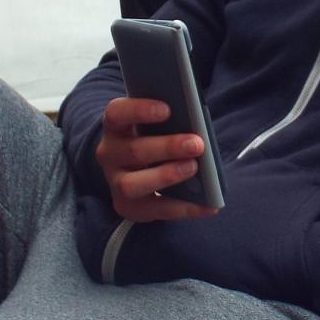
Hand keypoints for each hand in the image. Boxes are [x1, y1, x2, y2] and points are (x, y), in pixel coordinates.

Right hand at [94, 98, 218, 222]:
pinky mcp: (129, 206)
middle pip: (133, 151)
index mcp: (116, 126)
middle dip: (167, 147)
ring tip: (194, 168)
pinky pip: (156, 209)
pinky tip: (209, 205)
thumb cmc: (155, 138)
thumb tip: (197, 127)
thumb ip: (172, 121)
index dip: (139, 110)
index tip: (167, 109)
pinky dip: (185, 208)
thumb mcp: (158, 125)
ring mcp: (116, 182)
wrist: (139, 171)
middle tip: (196, 144)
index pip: (117, 113)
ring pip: (132, 184)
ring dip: (166, 176)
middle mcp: (110, 154)